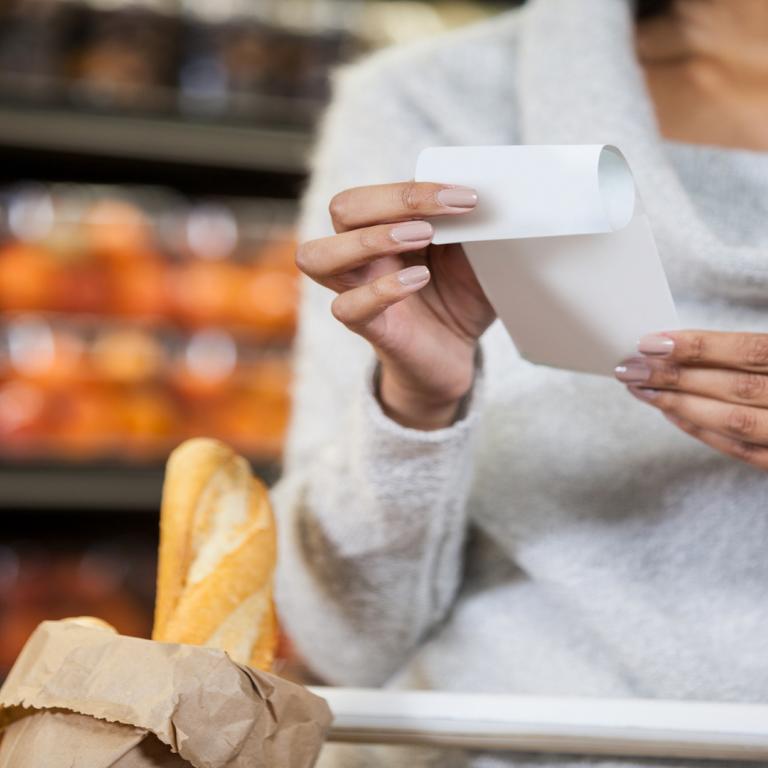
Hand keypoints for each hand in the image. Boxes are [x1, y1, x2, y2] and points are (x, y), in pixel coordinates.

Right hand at [296, 182, 494, 429]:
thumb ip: (470, 225)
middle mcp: (360, 254)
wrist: (456, 352)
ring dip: (370, 240)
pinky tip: (418, 280)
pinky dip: (380, 291)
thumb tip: (485, 193)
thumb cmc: (459, 296)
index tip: (466, 196)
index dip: (417, 189)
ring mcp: (357, 290)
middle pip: (342, 208)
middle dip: (391, 202)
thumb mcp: (472, 254)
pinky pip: (347, 307)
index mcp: (383, 226)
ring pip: (318, 256)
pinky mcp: (368, 327)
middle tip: (438, 218)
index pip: (377, 192)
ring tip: (420, 239)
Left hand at [615, 330, 767, 468]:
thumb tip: (675, 344)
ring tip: (640, 388)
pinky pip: (738, 449)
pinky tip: (668, 412)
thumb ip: (745, 353)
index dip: (700, 346)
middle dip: (675, 376)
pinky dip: (699, 429)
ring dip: (679, 403)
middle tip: (632, 367)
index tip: (653, 342)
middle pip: (735, 386)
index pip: (749, 351)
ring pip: (732, 420)